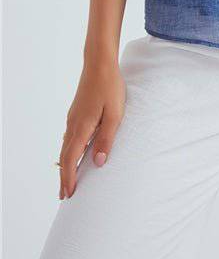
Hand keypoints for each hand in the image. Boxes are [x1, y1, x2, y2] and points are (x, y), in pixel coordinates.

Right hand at [57, 60, 125, 199]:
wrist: (99, 63)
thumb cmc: (110, 87)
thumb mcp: (115, 114)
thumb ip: (106, 139)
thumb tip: (98, 163)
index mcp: (82, 127)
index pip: (71, 159)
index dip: (69, 178)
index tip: (68, 194)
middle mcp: (73, 124)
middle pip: (65, 156)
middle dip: (64, 176)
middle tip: (64, 195)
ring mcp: (73, 117)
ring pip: (66, 145)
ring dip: (66, 164)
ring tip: (69, 177)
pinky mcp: (77, 111)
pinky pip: (69, 136)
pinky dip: (69, 150)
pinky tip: (74, 151)